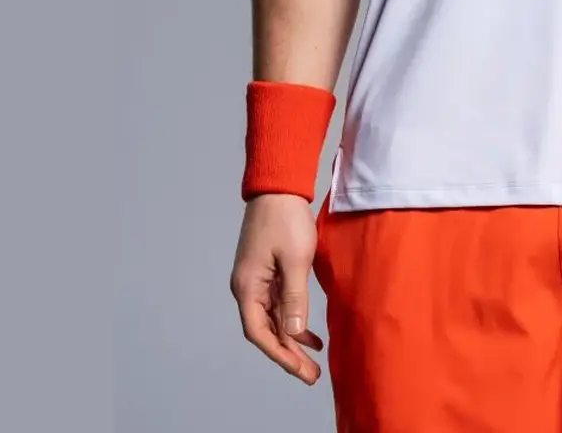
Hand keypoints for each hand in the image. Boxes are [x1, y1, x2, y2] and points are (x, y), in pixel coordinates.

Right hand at [229, 192, 324, 384]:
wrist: (279, 186)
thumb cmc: (285, 219)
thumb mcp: (295, 260)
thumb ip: (294, 298)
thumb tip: (292, 334)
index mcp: (248, 287)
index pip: (259, 333)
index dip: (280, 355)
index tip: (300, 371)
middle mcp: (247, 287)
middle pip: (266, 330)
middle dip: (288, 354)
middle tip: (311, 375)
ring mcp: (256, 280)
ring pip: (273, 319)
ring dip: (291, 339)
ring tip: (314, 359)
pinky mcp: (267, 271)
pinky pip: (278, 304)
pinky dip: (293, 319)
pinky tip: (309, 332)